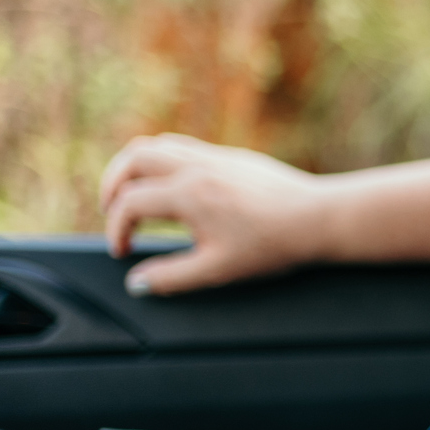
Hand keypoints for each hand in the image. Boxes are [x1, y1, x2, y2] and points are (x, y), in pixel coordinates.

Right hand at [100, 134, 328, 294]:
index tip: (122, 252)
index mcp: (188, 194)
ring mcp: (215, 156)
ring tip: (133, 193)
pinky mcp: (232, 156)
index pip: (130, 204)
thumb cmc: (272, 244)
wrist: (318, 217)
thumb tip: (137, 283)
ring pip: (158, 145)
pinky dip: (163, 160)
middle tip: (111, 211)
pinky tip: (171, 185)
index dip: (116, 230)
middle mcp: (196, 167)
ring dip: (135, 167)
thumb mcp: (218, 269)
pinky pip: (183, 146)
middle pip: (133, 158)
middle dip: (112, 184)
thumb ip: (172, 278)